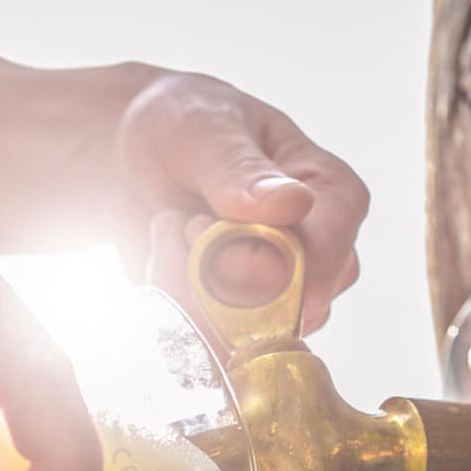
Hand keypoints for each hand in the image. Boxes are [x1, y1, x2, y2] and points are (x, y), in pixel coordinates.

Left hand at [116, 72, 366, 331]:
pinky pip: (208, 344)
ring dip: (187, 287)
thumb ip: (240, 169)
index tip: (209, 235)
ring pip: (245, 336)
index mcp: (334, 198)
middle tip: (184, 219)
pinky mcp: (238, 324)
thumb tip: (293, 204)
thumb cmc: (186, 126)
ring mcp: (283, 298)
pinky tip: (163, 254)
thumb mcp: (203, 128)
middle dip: (218, 277)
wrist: (137, 155)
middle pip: (293, 310)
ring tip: (172, 226)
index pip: (333, 252)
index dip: (277, 266)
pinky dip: (170, 303)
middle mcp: (320, 257)